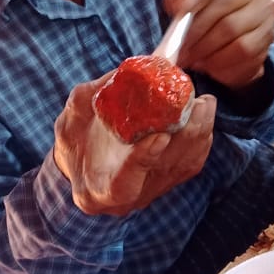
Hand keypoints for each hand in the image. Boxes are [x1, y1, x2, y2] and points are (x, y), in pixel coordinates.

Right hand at [54, 78, 215, 215]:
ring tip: (204, 103)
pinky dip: (201, 139)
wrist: (84, 167)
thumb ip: (86, 102)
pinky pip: (191, 162)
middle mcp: (130, 198)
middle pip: (165, 170)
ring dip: (199, 134)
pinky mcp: (169, 180)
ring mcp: (153, 191)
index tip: (160, 136)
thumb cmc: (74, 145)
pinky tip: (204, 116)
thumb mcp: (68, 124)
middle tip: (196, 104)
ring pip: (184, 166)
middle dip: (185, 138)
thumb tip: (119, 75)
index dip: (143, 160)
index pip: (123, 184)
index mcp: (98, 191)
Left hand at [165, 0, 273, 89]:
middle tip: (178, 44)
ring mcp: (266, 10)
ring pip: (232, 28)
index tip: (181, 10)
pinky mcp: (268, 36)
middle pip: (225, 3)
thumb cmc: (206, 8)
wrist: (229, 36)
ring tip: (188, 56)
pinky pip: (242, 49)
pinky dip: (220, 59)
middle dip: (196, 26)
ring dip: (205, 46)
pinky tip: (206, 63)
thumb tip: (179, 2)